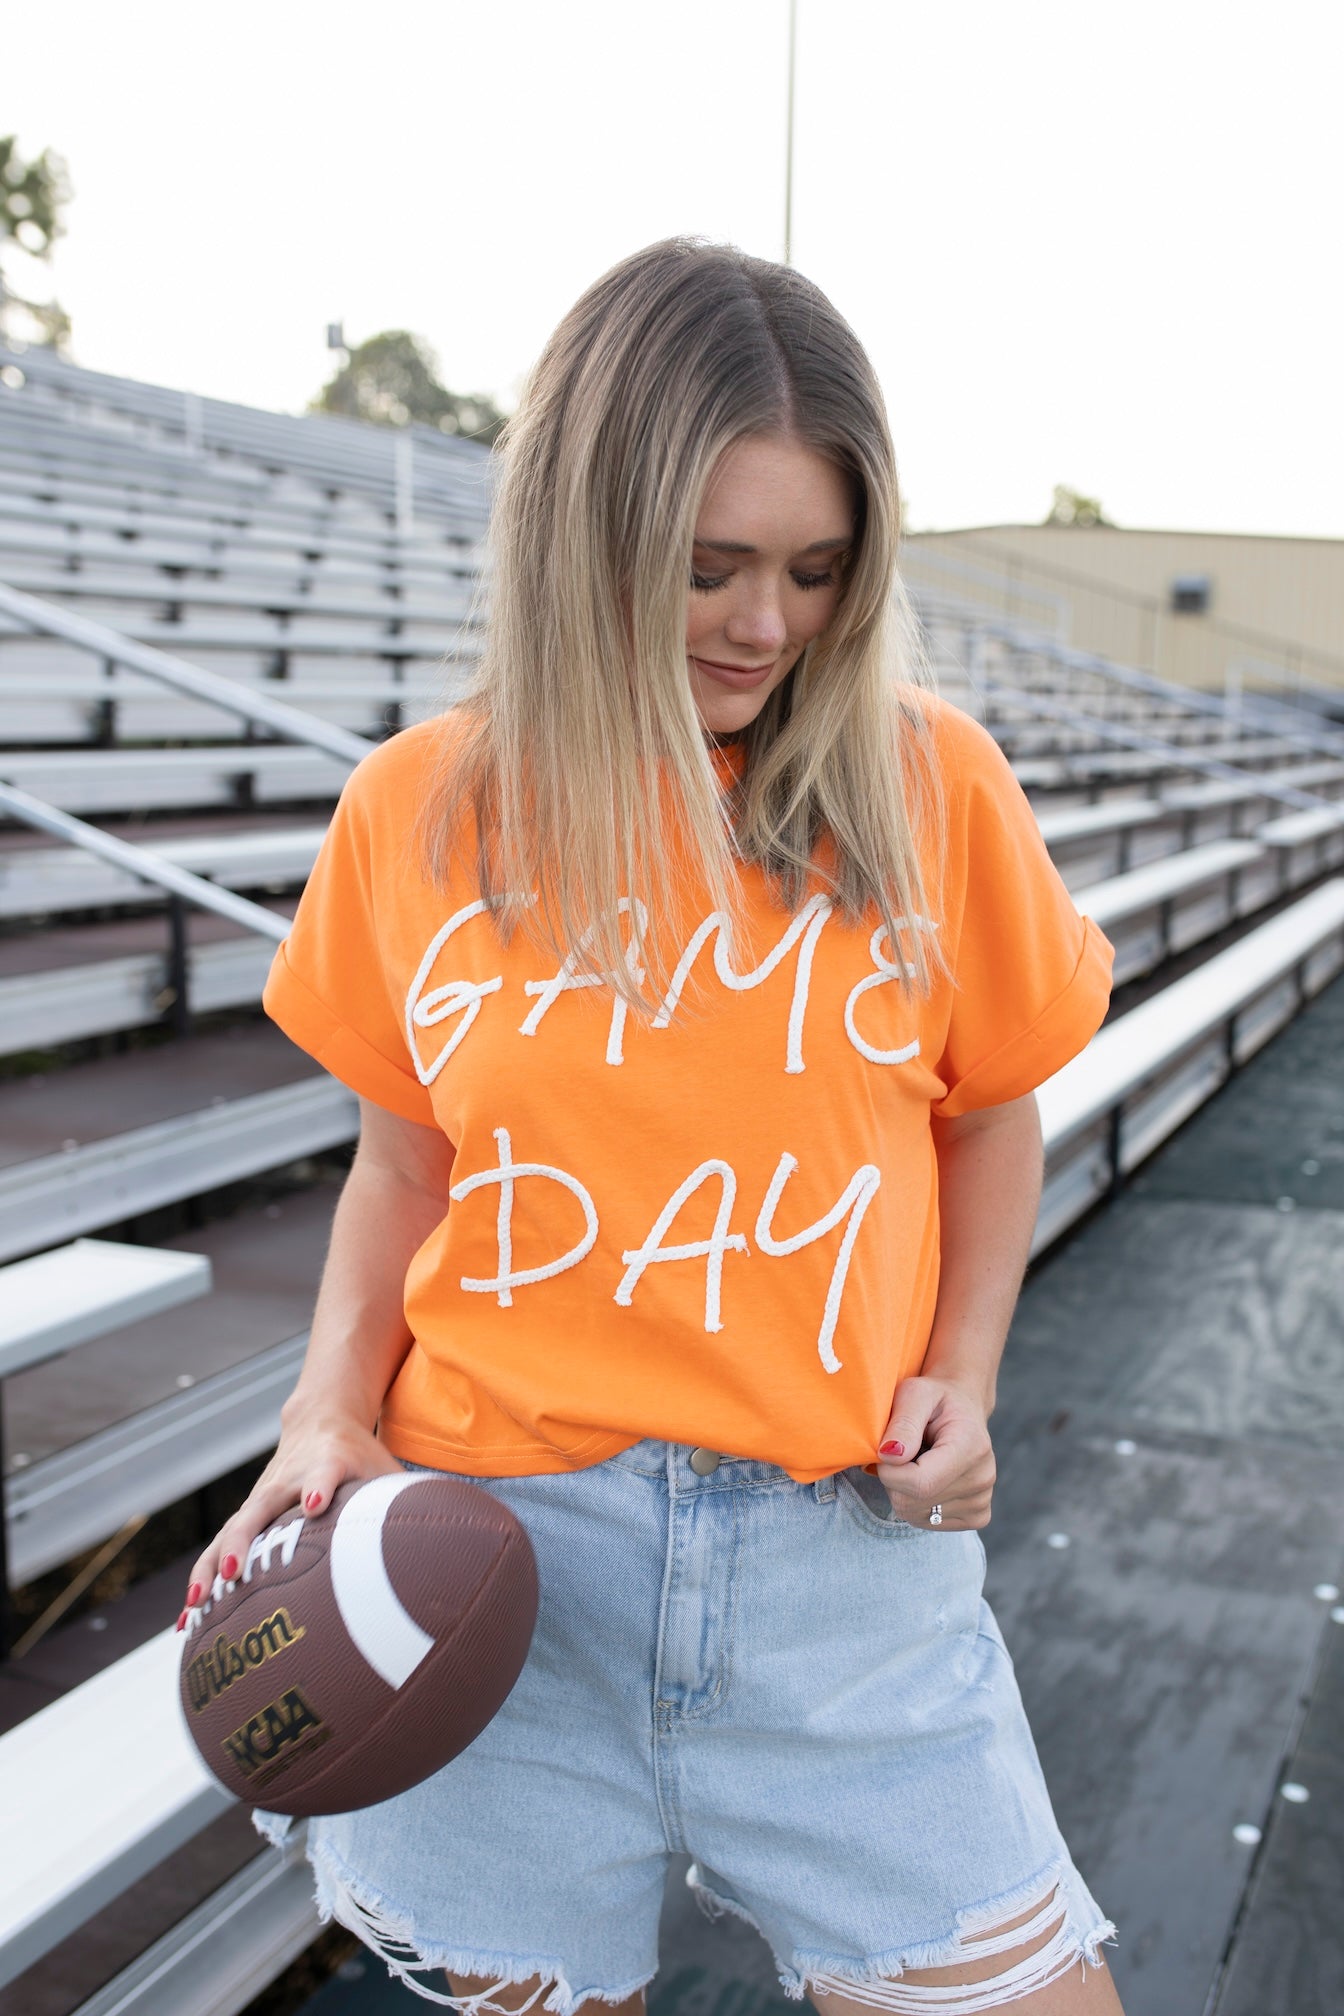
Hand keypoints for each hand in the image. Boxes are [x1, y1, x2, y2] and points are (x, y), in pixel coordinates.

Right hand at [176, 1403, 406, 1628]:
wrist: (319, 1420)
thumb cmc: (362, 1457)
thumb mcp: (387, 1472)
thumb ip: (414, 1504)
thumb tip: (459, 1551)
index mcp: (328, 1464)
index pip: (322, 1475)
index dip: (317, 1488)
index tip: (313, 1505)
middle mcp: (288, 1481)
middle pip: (261, 1509)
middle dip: (245, 1542)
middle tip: (235, 1574)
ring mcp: (262, 1499)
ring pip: (230, 1534)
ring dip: (212, 1569)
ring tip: (195, 1608)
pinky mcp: (248, 1516)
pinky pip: (220, 1552)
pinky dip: (204, 1583)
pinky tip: (187, 1624)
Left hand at [873, 1376, 995, 1530]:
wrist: (963, 1410)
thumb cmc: (934, 1399)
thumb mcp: (914, 1393)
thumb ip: (903, 1423)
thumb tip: (890, 1456)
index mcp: (971, 1446)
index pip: (919, 1483)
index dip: (889, 1472)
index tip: (886, 1450)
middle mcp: (983, 1478)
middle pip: (912, 1502)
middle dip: (893, 1480)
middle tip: (904, 1452)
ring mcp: (982, 1502)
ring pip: (914, 1514)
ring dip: (903, 1490)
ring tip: (919, 1462)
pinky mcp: (977, 1517)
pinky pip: (926, 1522)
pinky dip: (916, 1503)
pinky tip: (929, 1477)